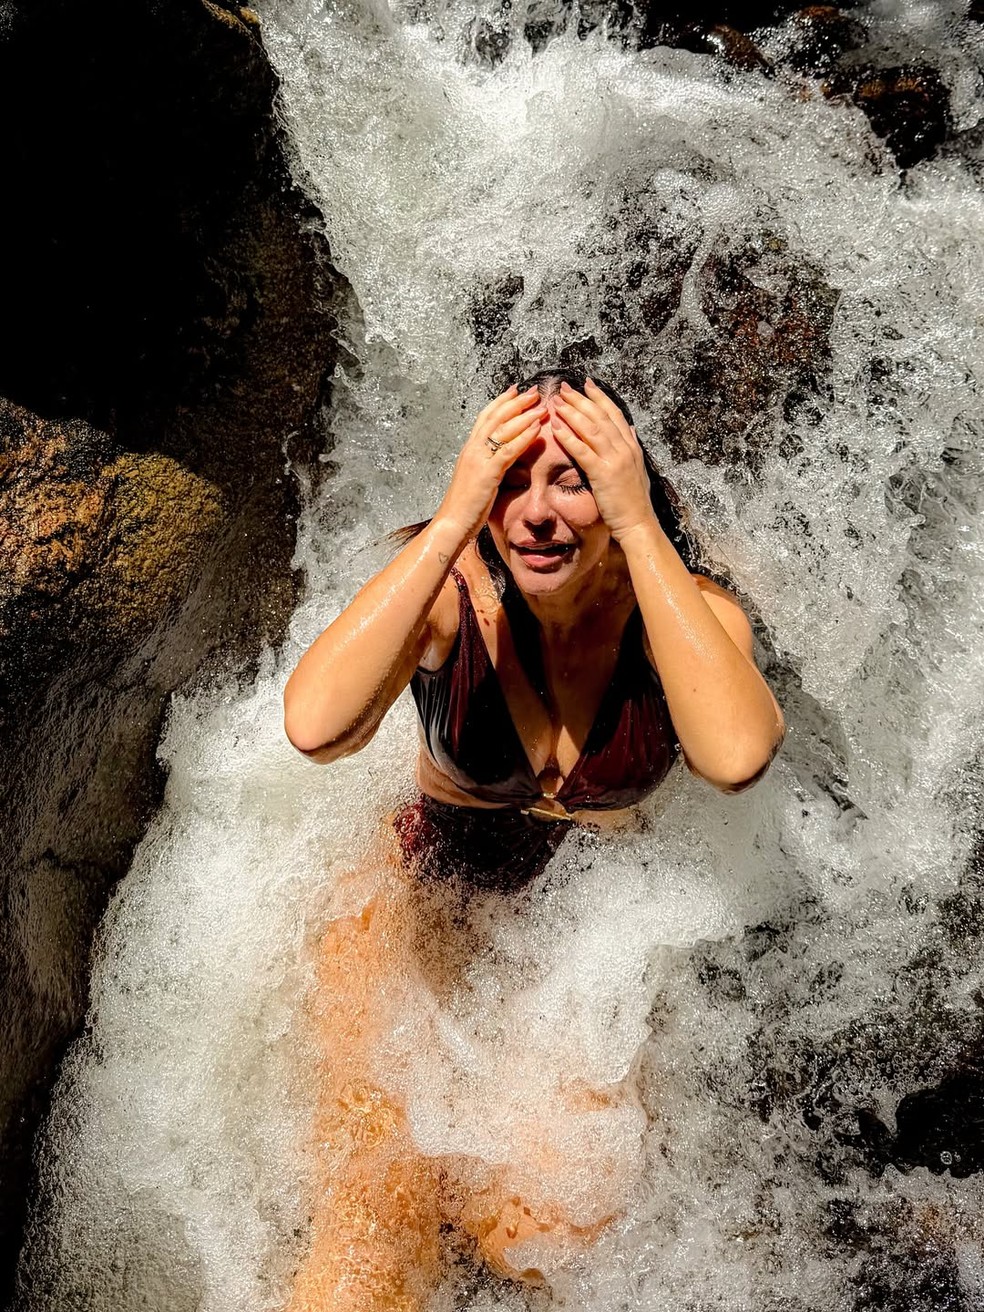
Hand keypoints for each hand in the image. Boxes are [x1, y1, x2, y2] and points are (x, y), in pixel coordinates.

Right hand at [436, 385, 544, 538]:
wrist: (451, 522)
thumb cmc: (464, 506)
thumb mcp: (475, 479)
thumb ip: (486, 465)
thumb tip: (499, 460)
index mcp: (469, 449)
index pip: (485, 417)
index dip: (501, 402)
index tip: (516, 390)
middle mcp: (472, 449)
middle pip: (495, 416)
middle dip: (516, 402)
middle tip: (534, 392)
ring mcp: (478, 459)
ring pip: (503, 429)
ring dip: (525, 415)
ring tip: (542, 406)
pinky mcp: (487, 473)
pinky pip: (509, 450)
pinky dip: (524, 436)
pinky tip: (537, 428)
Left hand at [550, 379, 655, 542]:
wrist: (638, 523)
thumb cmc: (634, 501)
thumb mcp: (637, 469)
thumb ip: (632, 448)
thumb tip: (629, 430)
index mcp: (631, 446)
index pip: (614, 414)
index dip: (599, 397)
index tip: (586, 384)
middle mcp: (625, 448)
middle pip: (600, 416)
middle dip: (581, 400)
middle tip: (564, 388)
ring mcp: (615, 460)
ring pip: (591, 429)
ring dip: (572, 413)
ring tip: (557, 402)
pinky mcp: (603, 474)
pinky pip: (583, 451)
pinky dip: (569, 437)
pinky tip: (556, 428)